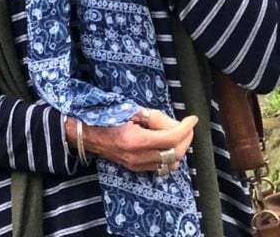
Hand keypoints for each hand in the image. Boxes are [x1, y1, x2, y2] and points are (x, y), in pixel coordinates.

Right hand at [69, 108, 196, 172]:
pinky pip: (160, 167)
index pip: (171, 138)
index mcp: (136, 140)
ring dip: (179, 149)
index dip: (185, 128)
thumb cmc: (106, 118)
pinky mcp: (135, 168)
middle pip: (174, 152)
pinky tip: (167, 146)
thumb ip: (153, 118)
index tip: (193, 119)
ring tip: (178, 136)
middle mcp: (138, 156)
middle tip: (187, 127)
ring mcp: (137, 165)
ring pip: (170, 163)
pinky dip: (169, 157)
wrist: (87, 134)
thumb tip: (174, 123)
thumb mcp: (129, 111)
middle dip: (186, 139)